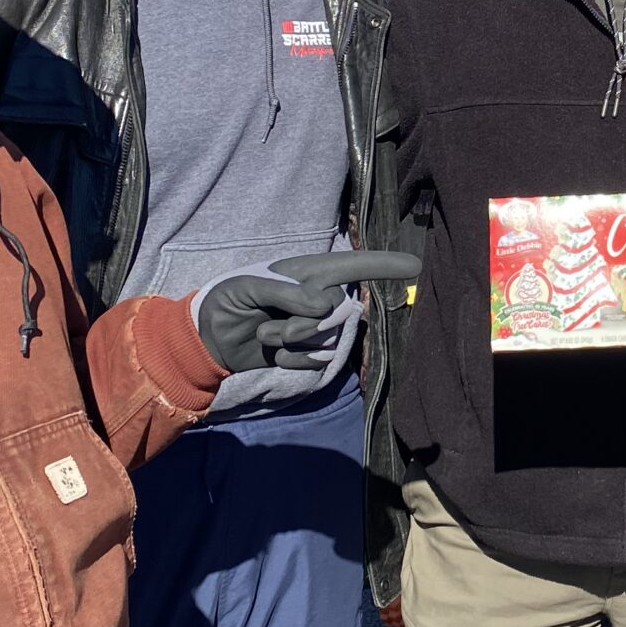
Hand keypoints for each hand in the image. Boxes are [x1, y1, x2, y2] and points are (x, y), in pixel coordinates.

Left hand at [192, 250, 420, 375]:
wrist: (210, 341)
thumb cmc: (226, 302)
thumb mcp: (246, 287)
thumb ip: (285, 291)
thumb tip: (322, 304)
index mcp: (308, 273)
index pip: (353, 266)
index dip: (384, 265)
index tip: (415, 266)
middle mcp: (319, 298)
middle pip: (337, 312)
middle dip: (302, 325)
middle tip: (271, 327)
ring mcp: (317, 328)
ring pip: (327, 339)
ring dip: (291, 342)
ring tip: (266, 335)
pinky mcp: (311, 354)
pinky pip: (317, 361)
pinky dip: (291, 360)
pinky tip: (274, 355)